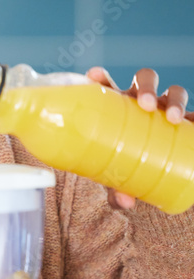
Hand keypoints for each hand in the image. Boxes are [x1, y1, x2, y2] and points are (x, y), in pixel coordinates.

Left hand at [86, 66, 191, 209]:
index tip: (94, 76)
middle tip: (145, 105)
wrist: (151, 174)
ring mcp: (166, 109)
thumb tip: (125, 202)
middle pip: (145, 80)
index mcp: (118, 106)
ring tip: (174, 118)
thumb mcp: (117, 178)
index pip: (108, 86)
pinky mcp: (187, 123)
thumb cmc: (124, 169)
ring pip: (174, 92)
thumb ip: (116, 189)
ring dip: (176, 100)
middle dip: (147, 87)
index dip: (101, 78)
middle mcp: (143, 102)